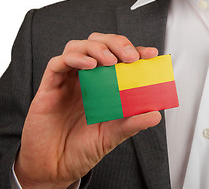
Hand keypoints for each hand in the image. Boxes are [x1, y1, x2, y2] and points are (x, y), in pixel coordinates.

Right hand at [15, 33, 160, 188]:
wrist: (55, 168)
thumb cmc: (82, 149)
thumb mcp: (113, 136)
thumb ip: (132, 123)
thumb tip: (157, 115)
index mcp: (103, 86)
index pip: (119, 58)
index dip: (135, 51)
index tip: (151, 54)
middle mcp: (85, 79)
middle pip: (98, 43)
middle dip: (116, 43)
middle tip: (130, 56)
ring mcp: (67, 81)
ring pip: (77, 46)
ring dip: (96, 48)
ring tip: (110, 61)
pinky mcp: (49, 87)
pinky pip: (57, 63)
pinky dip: (75, 58)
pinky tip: (89, 66)